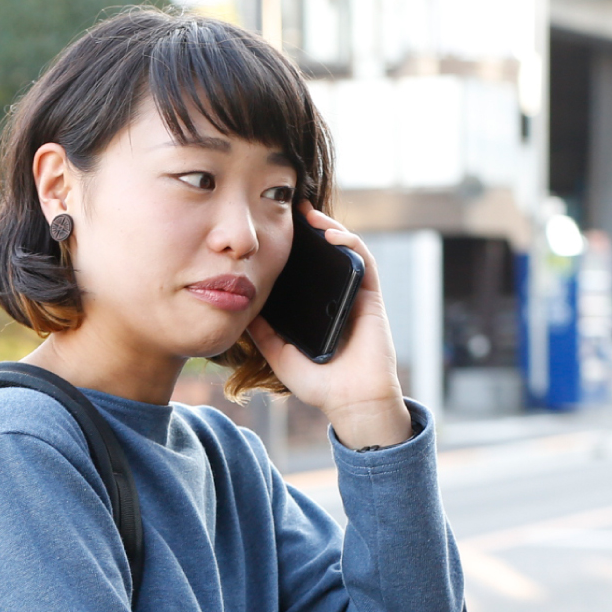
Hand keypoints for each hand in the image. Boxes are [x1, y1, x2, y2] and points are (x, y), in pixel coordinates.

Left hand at [248, 204, 411, 450]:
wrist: (351, 401)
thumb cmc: (320, 383)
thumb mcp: (279, 354)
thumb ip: (262, 333)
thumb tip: (240, 309)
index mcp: (319, 308)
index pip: (307, 270)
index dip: (294, 248)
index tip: (275, 229)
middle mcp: (338, 297)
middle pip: (326, 255)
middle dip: (311, 230)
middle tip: (292, 210)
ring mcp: (355, 295)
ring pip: (346, 251)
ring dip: (330, 228)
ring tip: (309, 215)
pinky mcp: (371, 298)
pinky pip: (364, 263)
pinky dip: (350, 244)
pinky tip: (331, 236)